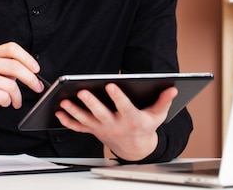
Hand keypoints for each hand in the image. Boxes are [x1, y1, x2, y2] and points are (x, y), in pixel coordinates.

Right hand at [0, 42, 43, 138]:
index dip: (27, 58)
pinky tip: (3, 103)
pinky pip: (4, 96)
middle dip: (31, 79)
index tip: (36, 69)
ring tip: (15, 101)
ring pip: (11, 85)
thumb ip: (12, 70)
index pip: (12, 48)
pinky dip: (8, 102)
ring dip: (18, 97)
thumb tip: (34, 72)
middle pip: (15, 66)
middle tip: (37, 87)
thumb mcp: (0, 76)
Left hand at [55, 83, 177, 161]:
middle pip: (101, 114)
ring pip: (86, 120)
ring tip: (65, 101)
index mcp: (131, 119)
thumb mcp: (158, 115)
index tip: (111, 84)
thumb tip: (173, 88)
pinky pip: (79, 128)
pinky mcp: (94, 130)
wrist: (135, 149)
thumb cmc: (145, 128)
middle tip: (82, 92)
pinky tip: (59, 112)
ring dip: (74, 111)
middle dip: (91, 103)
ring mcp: (102, 129)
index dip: (117, 96)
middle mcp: (115, 125)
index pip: (124, 107)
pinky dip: (68, 121)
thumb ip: (164, 101)